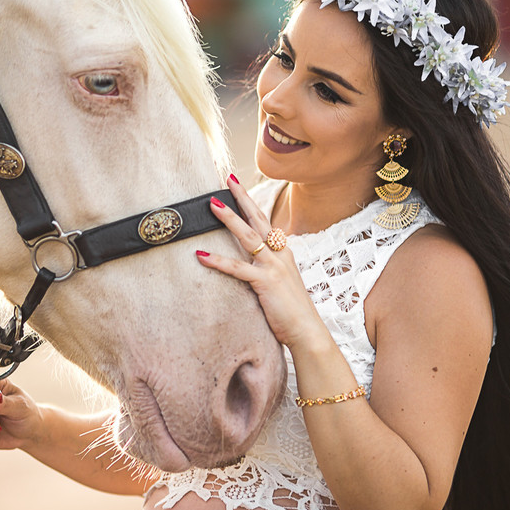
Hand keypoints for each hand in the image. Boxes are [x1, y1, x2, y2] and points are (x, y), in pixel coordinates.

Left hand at [197, 176, 326, 349]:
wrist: (307, 330)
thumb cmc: (292, 310)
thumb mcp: (281, 282)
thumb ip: (267, 269)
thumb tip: (250, 262)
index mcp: (283, 252)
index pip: (264, 221)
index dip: (250, 203)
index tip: (237, 185)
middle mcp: (280, 254)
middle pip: (258, 219)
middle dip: (242, 198)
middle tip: (228, 178)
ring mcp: (274, 267)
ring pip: (248, 236)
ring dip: (229, 219)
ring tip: (212, 205)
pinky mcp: (266, 283)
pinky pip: (238, 268)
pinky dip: (218, 261)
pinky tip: (202, 255)